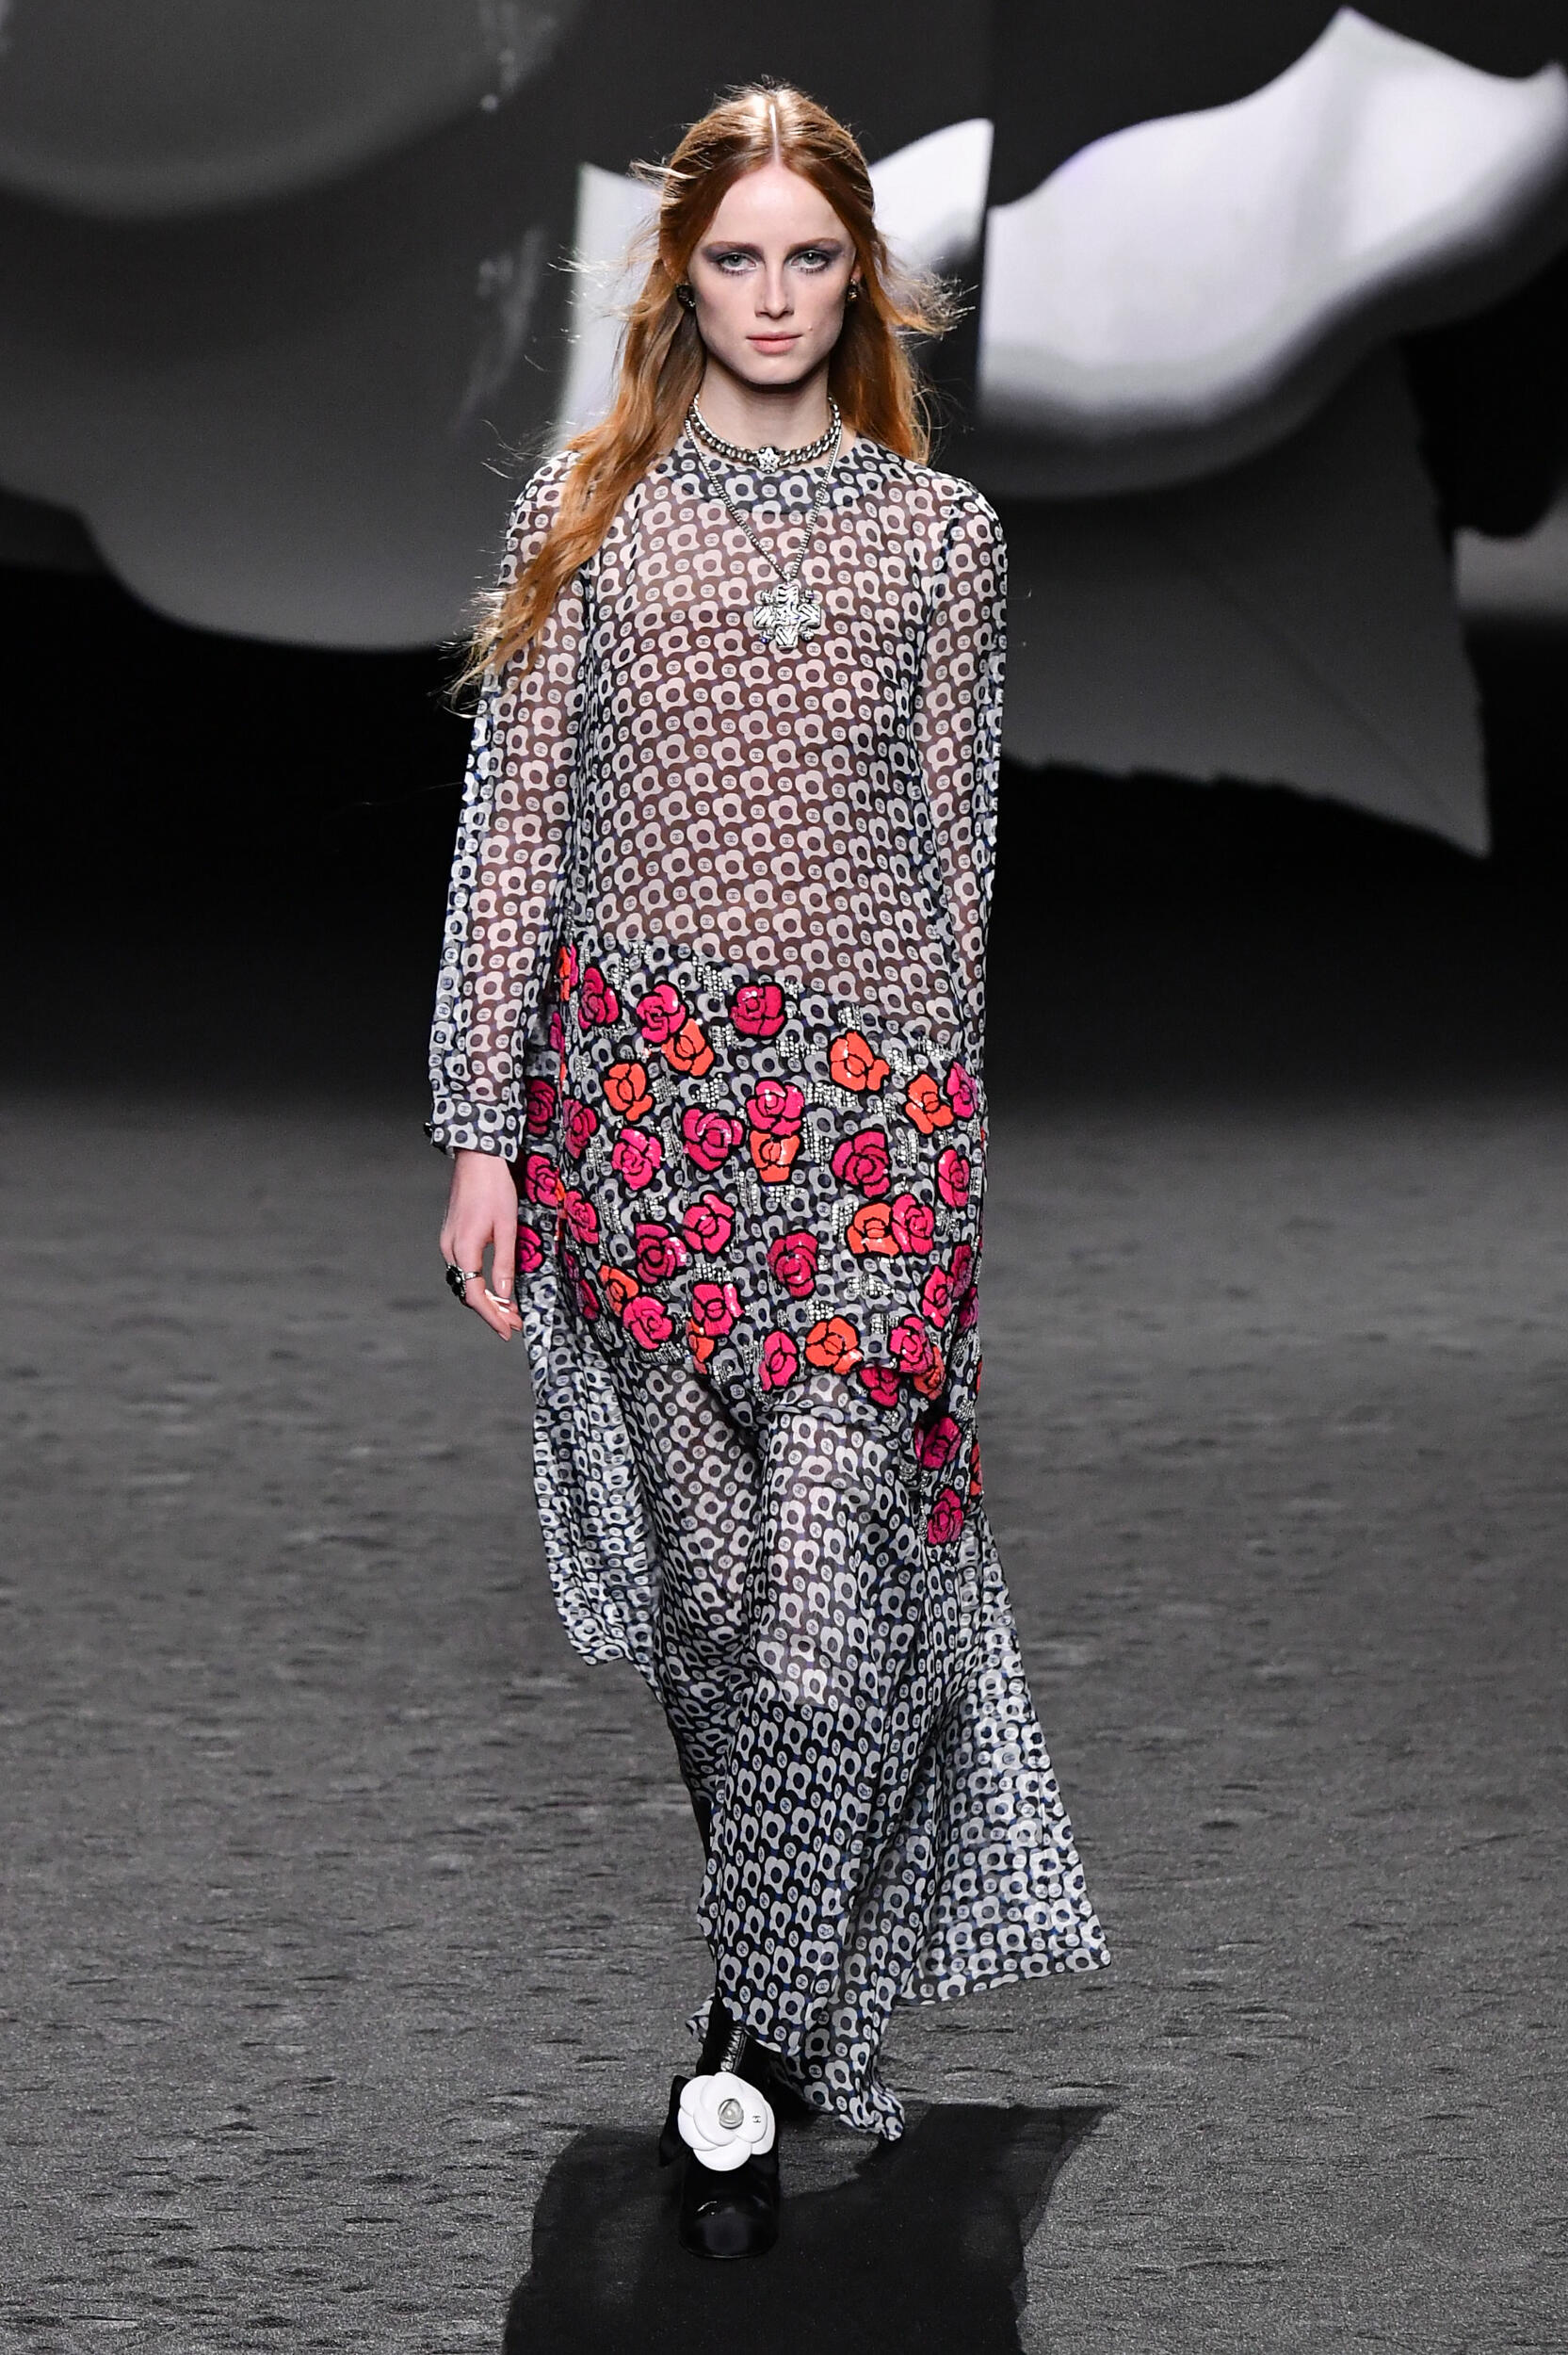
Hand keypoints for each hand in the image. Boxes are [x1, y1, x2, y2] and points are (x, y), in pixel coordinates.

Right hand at [439, 1149, 524, 1339]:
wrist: (476, 1160)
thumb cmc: (495, 1189)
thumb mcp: (507, 1227)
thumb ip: (504, 1263)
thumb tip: (505, 1295)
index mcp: (463, 1249)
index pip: (475, 1295)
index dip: (492, 1317)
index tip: (508, 1331)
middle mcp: (450, 1249)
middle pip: (468, 1292)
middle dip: (492, 1311)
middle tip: (515, 1324)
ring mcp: (448, 1243)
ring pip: (464, 1282)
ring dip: (485, 1299)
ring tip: (508, 1311)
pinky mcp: (451, 1237)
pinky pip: (463, 1269)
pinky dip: (478, 1284)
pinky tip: (495, 1288)